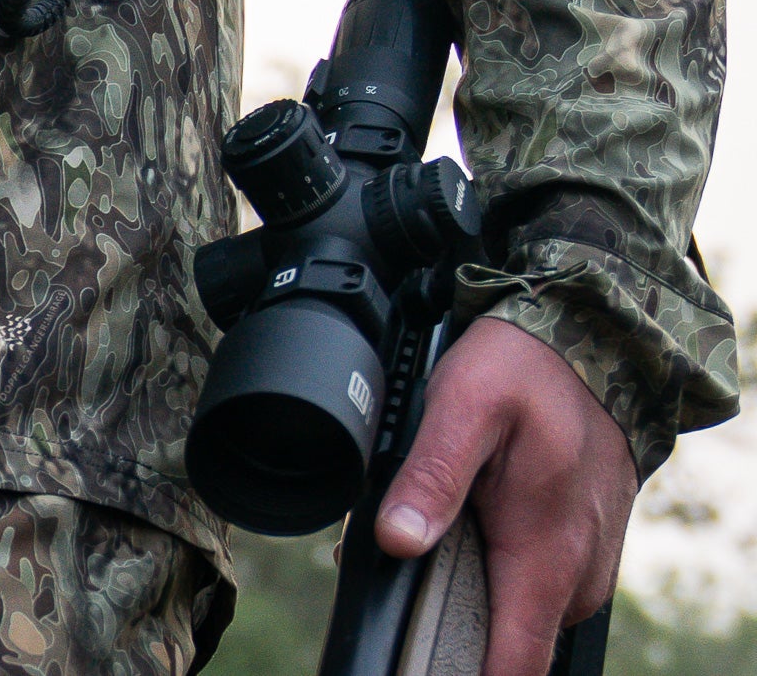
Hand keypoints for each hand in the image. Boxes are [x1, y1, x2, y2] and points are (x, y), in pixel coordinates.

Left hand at [375, 317, 635, 675]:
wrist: (585, 338)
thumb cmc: (524, 368)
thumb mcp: (462, 406)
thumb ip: (431, 478)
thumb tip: (396, 542)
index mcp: (547, 553)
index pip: (514, 664)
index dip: (461, 672)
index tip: (415, 655)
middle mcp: (577, 573)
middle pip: (505, 641)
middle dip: (445, 615)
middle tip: (403, 551)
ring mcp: (585, 562)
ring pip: (515, 609)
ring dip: (466, 584)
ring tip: (427, 526)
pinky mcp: (580, 549)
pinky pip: (531, 581)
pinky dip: (491, 563)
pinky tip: (463, 521)